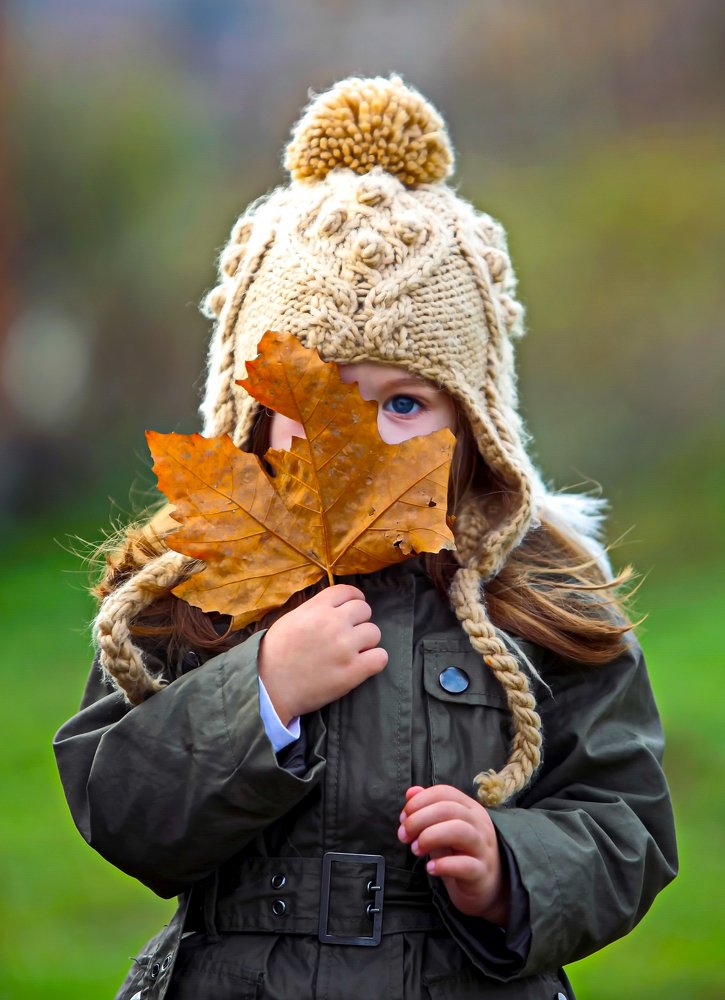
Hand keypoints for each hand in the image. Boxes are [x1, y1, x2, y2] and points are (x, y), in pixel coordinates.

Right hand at [258, 585, 387, 724]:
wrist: (269, 687)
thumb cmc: (276, 653)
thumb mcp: (291, 619)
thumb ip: (314, 609)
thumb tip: (334, 606)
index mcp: (317, 608)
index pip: (348, 591)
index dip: (354, 598)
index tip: (353, 608)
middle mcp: (334, 623)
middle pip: (364, 610)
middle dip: (359, 621)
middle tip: (350, 634)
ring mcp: (345, 647)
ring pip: (374, 633)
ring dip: (366, 642)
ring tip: (353, 651)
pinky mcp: (353, 671)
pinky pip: (380, 657)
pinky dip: (375, 660)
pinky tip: (364, 664)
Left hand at [398, 784, 508, 925]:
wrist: (487, 888)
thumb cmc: (461, 853)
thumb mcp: (443, 828)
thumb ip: (428, 809)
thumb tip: (411, 792)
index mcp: (470, 808)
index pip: (444, 792)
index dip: (419, 802)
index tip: (403, 818)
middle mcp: (479, 824)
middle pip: (448, 809)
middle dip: (419, 819)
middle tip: (404, 836)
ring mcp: (483, 848)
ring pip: (459, 830)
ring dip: (430, 837)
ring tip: (416, 850)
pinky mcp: (482, 872)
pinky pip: (465, 865)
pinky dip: (444, 865)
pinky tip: (430, 868)